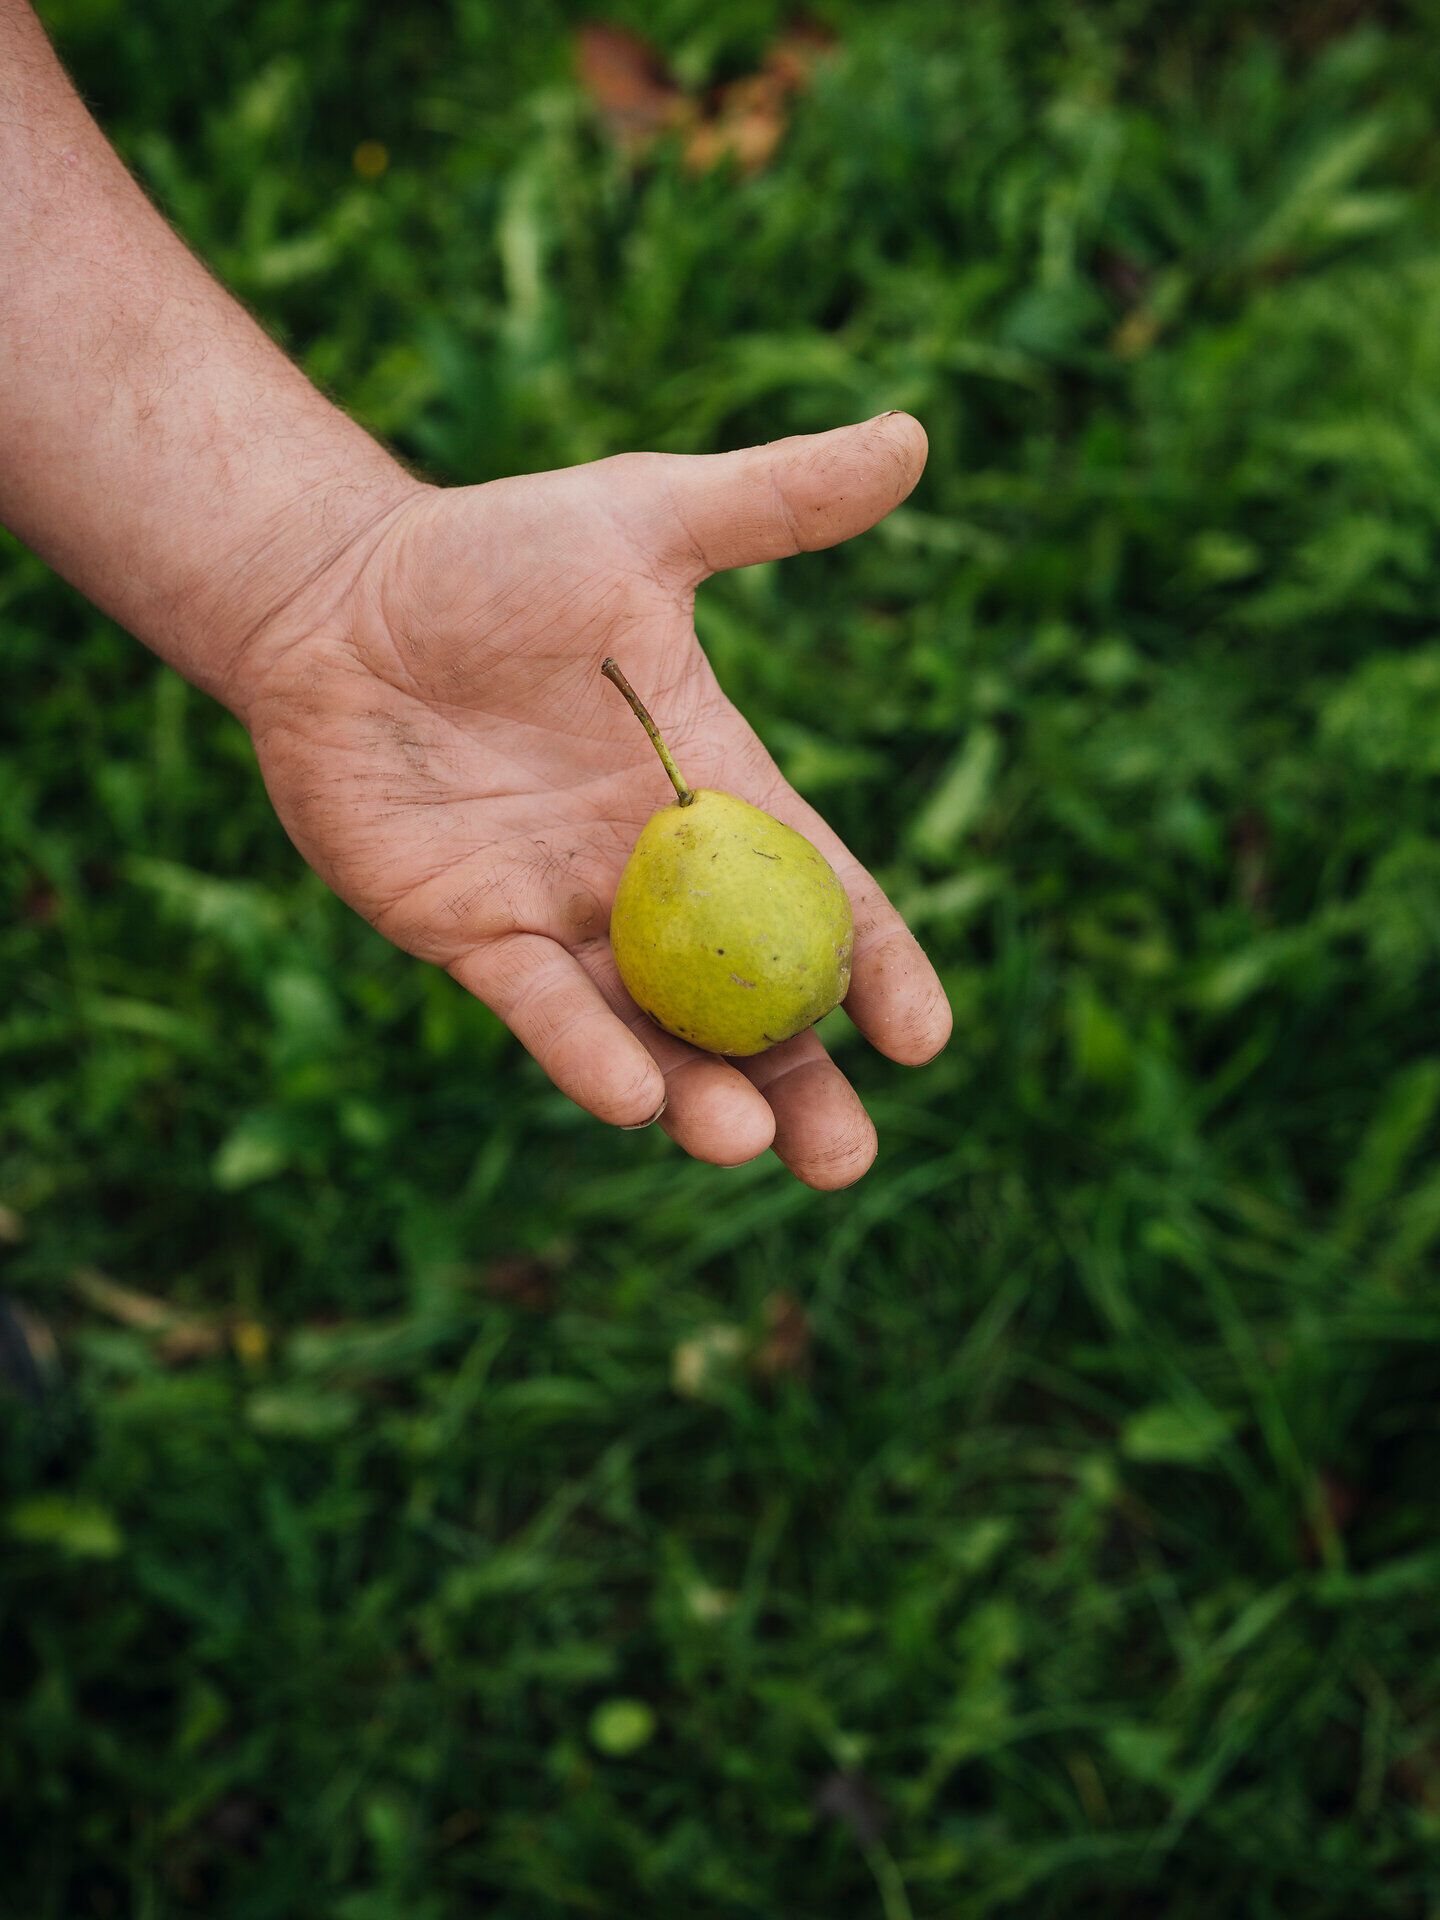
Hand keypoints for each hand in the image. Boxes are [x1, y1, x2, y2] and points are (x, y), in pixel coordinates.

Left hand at [238, 415, 951, 1188]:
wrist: (339, 593)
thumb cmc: (496, 555)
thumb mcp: (647, 521)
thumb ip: (774, 503)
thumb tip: (912, 435)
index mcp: (719, 797)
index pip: (822, 899)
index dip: (878, 969)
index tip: (925, 1038)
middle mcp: (653, 878)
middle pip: (748, 1007)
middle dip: (800, 1090)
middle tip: (844, 1159)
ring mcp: (563, 916)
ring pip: (651, 1032)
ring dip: (699, 1095)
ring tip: (740, 1139)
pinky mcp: (471, 934)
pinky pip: (540, 1009)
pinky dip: (585, 1054)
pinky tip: (631, 1097)